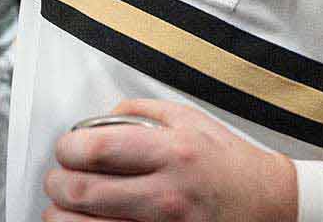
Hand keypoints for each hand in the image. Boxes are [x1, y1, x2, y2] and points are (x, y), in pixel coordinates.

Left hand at [43, 99, 297, 221]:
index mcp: (169, 151)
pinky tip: (88, 221)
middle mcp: (163, 194)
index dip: (68, 146)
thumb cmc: (226, 160)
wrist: (266, 204)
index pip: (98, 148)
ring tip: (67, 205)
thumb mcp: (188, 118)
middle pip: (82, 192)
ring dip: (63, 215)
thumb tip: (99, 119)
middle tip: (59, 177)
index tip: (66, 147)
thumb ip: (141, 111)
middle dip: (57, 182)